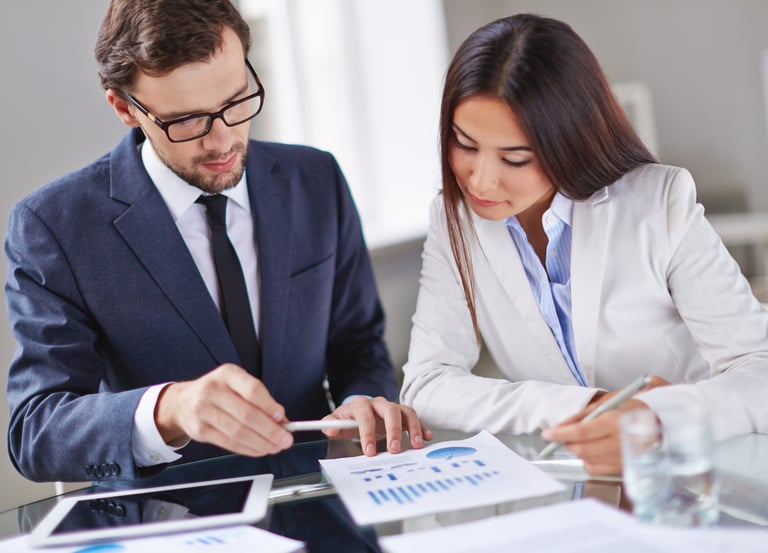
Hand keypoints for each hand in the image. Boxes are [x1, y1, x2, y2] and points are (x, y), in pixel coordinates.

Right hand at [155, 364, 293, 456]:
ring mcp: (203, 411)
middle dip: (271, 431)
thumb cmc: (218, 391)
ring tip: (275, 446)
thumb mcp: (238, 384)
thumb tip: (282, 420)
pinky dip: (248, 449)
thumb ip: (260, 399)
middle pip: (247, 415)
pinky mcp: (200, 431)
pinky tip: (260, 449)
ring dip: (261, 443)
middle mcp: (213, 390)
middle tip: (285, 439)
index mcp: (228, 374)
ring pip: (238, 432)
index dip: (270, 406)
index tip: (283, 418)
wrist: (183, 402)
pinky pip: (229, 443)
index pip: (253, 390)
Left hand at [321, 396, 432, 455]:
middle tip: (395, 449)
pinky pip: (414, 417)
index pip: (365, 415)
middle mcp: (379, 403)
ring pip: (406, 411)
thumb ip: (330, 425)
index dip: (367, 432)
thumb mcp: (336, 422)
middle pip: (390, 410)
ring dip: (413, 428)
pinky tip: (425, 437)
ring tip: (416, 445)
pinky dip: (422, 426)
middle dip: (393, 430)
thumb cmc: (348, 419)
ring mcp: (392, 407)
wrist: (358, 413)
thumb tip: (331, 428)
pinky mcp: (402, 414)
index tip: (369, 451)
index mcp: (361, 405)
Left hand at [541, 375, 670, 474]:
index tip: (547, 434)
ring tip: (582, 440)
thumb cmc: (635, 408)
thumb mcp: (607, 403)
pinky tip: (593, 450)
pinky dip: (589, 461)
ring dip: (578, 452)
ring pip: (588, 462)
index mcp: (615, 422)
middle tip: (563, 435)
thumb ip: (581, 416)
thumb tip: (559, 426)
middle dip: (567, 443)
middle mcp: (620, 442)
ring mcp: (624, 457)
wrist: (665, 421)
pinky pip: (599, 470)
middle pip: (582, 450)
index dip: (560, 434)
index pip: (580, 432)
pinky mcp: (626, 468)